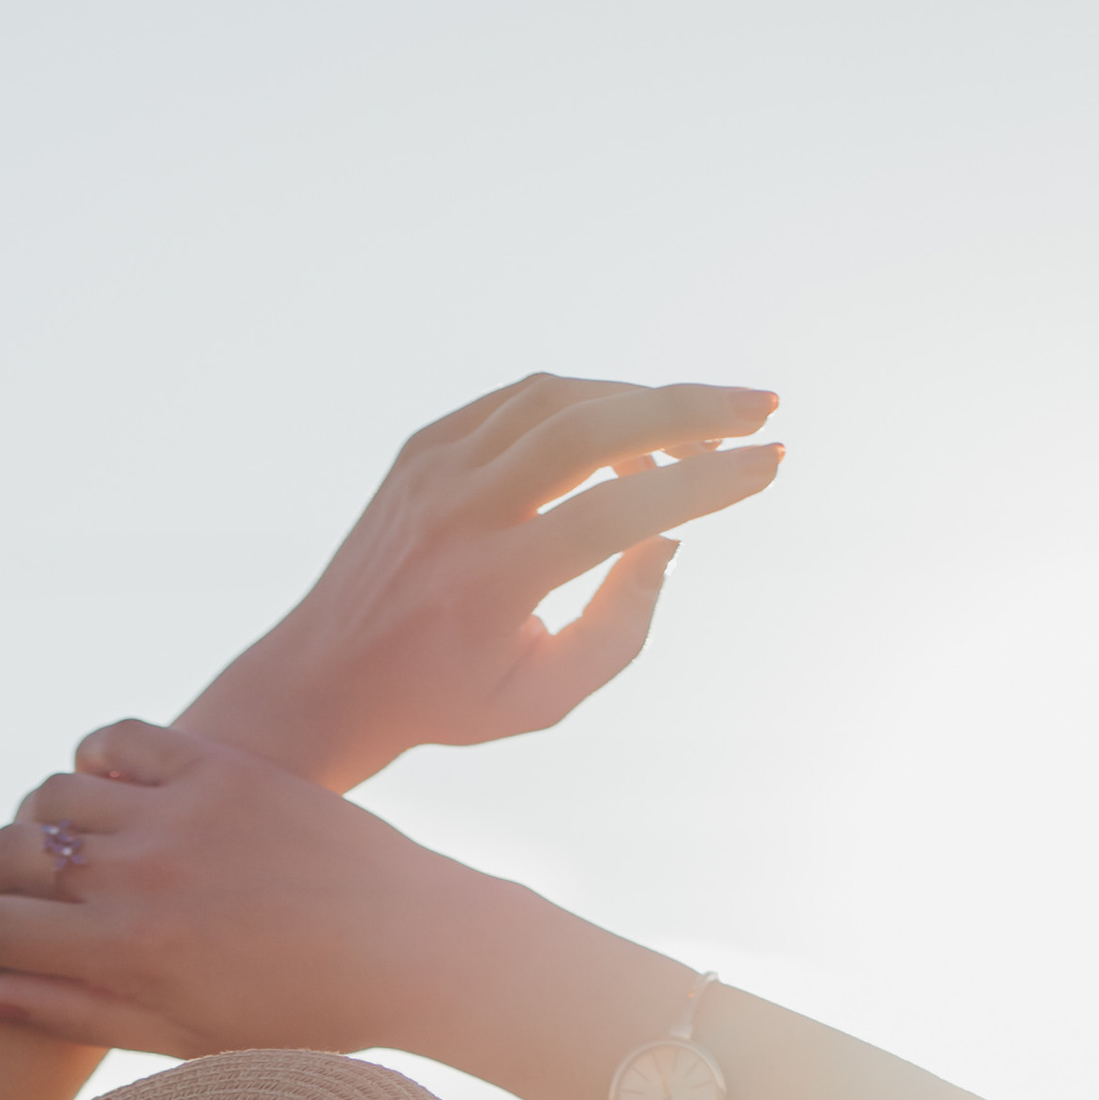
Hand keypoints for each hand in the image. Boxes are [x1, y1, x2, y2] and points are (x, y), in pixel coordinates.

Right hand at [0, 722, 491, 1057]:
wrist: (412, 949)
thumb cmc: (303, 1022)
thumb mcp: (188, 1041)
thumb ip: (83, 1014)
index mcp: (128, 953)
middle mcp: (142, 874)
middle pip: (7, 854)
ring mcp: (180, 810)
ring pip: (54, 793)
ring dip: (26, 818)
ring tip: (33, 846)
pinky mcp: (220, 766)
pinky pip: (121, 740)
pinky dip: (89, 758)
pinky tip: (90, 787)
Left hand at [177, 372, 781, 792]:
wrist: (328, 679)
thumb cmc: (448, 700)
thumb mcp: (546, 696)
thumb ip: (621, 628)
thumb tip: (670, 537)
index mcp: (493, 582)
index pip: (620, 510)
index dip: (704, 480)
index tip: (770, 464)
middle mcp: (460, 512)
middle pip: (592, 426)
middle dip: (691, 409)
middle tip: (763, 409)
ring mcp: (433, 468)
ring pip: (558, 399)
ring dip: (639, 401)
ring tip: (698, 428)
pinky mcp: (421, 445)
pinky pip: (517, 401)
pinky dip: (581, 403)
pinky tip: (623, 426)